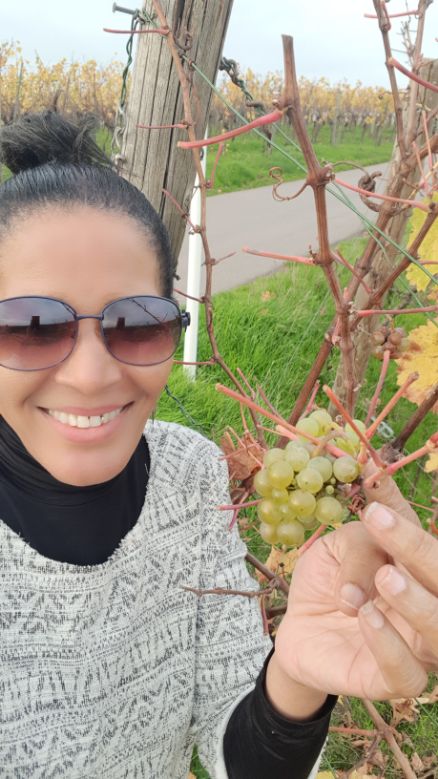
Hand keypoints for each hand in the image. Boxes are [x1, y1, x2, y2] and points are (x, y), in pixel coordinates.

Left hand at [273, 467, 436, 700]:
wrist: (299, 631)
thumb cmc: (328, 583)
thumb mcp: (336, 549)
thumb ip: (360, 539)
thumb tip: (376, 520)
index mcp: (416, 567)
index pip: (424, 539)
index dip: (401, 511)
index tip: (373, 482)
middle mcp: (428, 603)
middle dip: (418, 550)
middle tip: (382, 526)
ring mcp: (416, 645)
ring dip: (416, 601)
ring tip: (386, 578)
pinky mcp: (393, 680)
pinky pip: (406, 671)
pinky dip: (389, 643)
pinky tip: (367, 616)